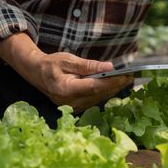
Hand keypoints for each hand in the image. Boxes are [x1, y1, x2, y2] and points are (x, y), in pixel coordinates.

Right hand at [0, 33, 131, 111]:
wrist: (36, 73)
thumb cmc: (51, 64)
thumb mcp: (68, 60)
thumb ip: (88, 65)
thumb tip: (109, 67)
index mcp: (67, 89)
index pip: (95, 87)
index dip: (112, 82)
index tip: (126, 76)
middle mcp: (70, 102)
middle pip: (99, 94)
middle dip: (116, 85)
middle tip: (132, 77)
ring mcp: (73, 106)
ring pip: (98, 98)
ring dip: (113, 89)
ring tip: (127, 79)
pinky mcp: (76, 107)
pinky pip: (94, 99)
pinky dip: (105, 92)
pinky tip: (114, 85)